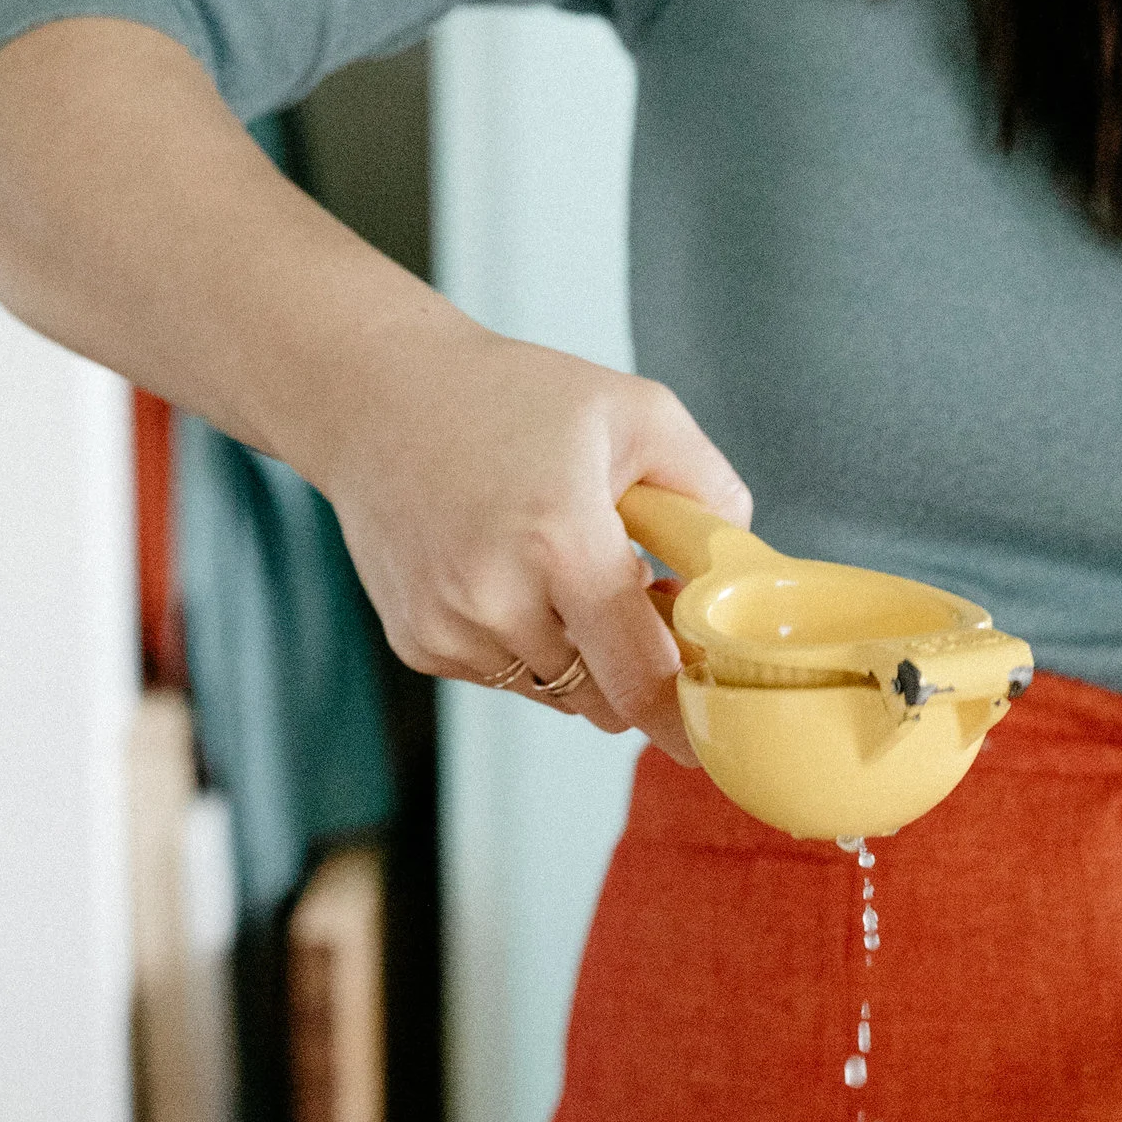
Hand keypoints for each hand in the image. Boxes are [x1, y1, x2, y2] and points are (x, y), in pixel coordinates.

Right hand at [311, 299, 747, 759]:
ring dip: (581, 657)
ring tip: (563, 569)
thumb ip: (711, 489)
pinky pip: (505, 677)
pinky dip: (527, 644)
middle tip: (640, 597)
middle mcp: (495, 597)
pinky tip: (509, 573)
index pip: (641, 677)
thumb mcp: (637, 411)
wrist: (378, 395)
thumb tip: (743, 570)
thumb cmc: (511, 395)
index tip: (712, 726)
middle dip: (636, 668)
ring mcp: (448, 627)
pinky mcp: (417, 643)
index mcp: (560, 539)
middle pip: (603, 699)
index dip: (684, 713)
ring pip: (557, 693)